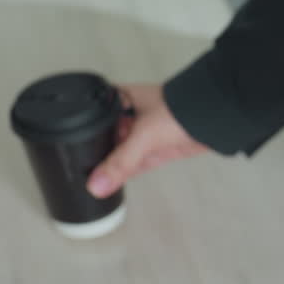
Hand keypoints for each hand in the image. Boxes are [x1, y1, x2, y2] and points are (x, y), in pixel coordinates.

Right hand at [87, 84, 207, 197]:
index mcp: (120, 99)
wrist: (216, 119)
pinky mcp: (155, 147)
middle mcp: (128, 114)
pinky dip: (125, 172)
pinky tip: (111, 182)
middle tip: (78, 174)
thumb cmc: (181, 110)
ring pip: (119, 152)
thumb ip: (120, 162)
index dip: (80, 134)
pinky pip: (134, 162)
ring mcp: (143, 132)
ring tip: (92, 183)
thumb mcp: (143, 136)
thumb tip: (97, 184)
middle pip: (104, 138)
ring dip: (111, 166)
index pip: (92, 117)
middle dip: (95, 155)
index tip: (67, 154)